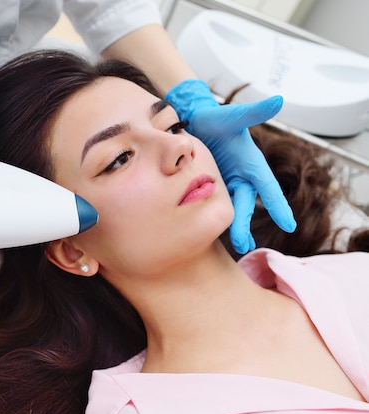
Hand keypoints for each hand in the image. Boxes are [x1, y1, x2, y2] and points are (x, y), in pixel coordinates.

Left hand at [165, 79, 295, 253]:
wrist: (192, 120)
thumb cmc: (215, 117)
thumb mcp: (232, 116)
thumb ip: (252, 111)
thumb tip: (278, 100)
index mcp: (252, 163)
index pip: (268, 188)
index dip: (277, 206)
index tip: (288, 226)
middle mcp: (242, 176)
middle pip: (246, 204)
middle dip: (245, 224)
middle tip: (243, 245)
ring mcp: (226, 182)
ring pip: (231, 208)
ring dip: (233, 227)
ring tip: (237, 246)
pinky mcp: (210, 185)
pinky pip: (214, 204)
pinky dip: (216, 217)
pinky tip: (211, 233)